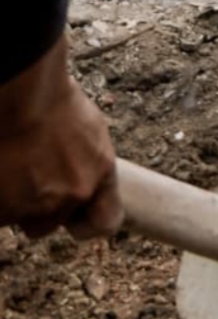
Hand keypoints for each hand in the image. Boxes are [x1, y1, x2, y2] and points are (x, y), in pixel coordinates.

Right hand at [0, 38, 120, 240]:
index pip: (106, 222)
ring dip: (14, 200)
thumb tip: (81, 178)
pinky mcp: (5, 210)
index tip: (76, 219)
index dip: (88, 224)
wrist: (24, 94)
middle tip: (28, 173)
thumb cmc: (52, 101)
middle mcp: (74, 193)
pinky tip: (1, 165)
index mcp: (100, 172)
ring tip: (13, 162)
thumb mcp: (88, 130)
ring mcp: (38, 203)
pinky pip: (0, 213)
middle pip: (51, 222)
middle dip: (38, 207)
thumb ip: (87, 164)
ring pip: (20, 217)